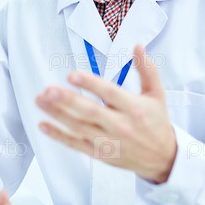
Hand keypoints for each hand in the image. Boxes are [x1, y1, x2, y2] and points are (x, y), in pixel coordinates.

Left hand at [36, 44, 176, 182]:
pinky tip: (44, 124)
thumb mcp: (157, 94)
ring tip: (40, 100)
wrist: (163, 158)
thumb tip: (137, 46)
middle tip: (48, 90)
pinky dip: (59, 135)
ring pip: (79, 127)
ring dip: (57, 114)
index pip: (109, 93)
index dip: (90, 84)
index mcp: (134, 108)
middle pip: (90, 112)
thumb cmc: (157, 122)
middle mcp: (120, 125)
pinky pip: (76, 144)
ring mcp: (109, 141)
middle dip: (67, 100)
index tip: (72, 75)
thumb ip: (147, 69)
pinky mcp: (100, 154)